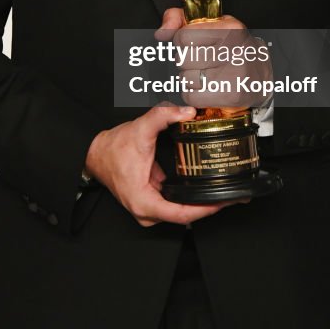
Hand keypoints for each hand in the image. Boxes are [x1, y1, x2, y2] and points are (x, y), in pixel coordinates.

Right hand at [84, 104, 243, 226]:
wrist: (96, 153)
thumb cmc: (113, 149)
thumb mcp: (140, 129)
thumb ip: (163, 116)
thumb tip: (186, 112)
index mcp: (144, 202)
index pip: (182, 215)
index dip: (206, 209)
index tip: (223, 202)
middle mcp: (147, 213)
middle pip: (185, 216)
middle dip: (209, 206)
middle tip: (233, 197)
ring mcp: (149, 211)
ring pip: (181, 213)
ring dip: (201, 204)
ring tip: (223, 194)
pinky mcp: (151, 204)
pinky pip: (175, 206)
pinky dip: (190, 200)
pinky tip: (204, 191)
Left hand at [156, 8, 272, 107]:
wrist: (260, 73)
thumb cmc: (231, 46)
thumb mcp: (211, 24)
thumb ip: (180, 18)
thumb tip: (161, 33)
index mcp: (228, 29)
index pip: (184, 37)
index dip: (182, 41)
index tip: (193, 43)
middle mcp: (232, 51)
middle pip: (183, 59)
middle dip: (185, 60)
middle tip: (199, 59)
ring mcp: (232, 75)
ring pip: (185, 79)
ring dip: (189, 77)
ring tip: (204, 73)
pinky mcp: (230, 96)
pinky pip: (191, 97)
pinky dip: (193, 93)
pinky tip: (205, 87)